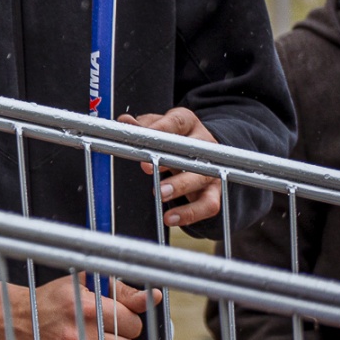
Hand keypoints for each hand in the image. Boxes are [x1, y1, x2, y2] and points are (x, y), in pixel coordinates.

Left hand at [118, 107, 222, 226]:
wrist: (200, 151)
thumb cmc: (173, 137)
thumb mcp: (157, 126)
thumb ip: (142, 126)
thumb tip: (125, 122)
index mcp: (188, 123)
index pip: (176, 123)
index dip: (160, 129)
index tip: (144, 139)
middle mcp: (204, 144)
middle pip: (191, 151)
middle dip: (169, 160)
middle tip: (146, 168)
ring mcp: (212, 168)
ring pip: (202, 178)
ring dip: (180, 187)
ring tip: (160, 195)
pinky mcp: (214, 190)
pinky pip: (208, 204)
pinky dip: (190, 213)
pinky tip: (171, 218)